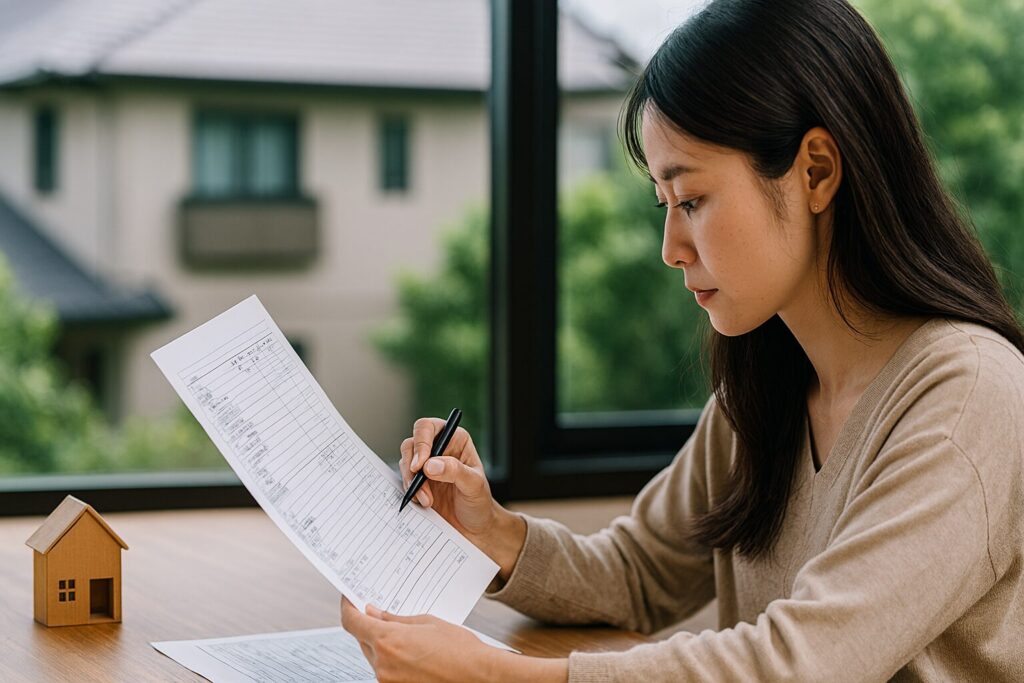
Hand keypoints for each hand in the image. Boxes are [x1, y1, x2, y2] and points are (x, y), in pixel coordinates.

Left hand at [340, 597, 503, 682]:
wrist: (479, 676)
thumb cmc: (459, 649)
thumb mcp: (427, 622)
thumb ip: (395, 619)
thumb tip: (375, 614)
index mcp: (387, 642)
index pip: (352, 622)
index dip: (347, 607)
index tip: (349, 599)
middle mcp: (382, 664)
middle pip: (362, 639)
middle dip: (369, 626)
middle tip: (380, 612)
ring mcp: (388, 680)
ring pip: (374, 656)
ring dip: (382, 644)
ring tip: (404, 634)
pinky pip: (385, 669)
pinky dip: (391, 658)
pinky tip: (410, 651)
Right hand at [399, 418, 495, 537]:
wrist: (473, 528)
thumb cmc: (479, 503)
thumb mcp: (474, 486)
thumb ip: (455, 471)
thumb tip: (430, 465)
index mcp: (454, 439)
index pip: (428, 428)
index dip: (421, 443)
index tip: (420, 465)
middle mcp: (438, 448)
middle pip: (411, 444)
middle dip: (412, 467)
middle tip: (419, 485)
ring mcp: (425, 466)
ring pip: (405, 463)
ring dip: (412, 483)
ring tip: (428, 501)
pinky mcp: (417, 482)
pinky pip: (404, 481)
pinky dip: (410, 492)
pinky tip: (424, 503)